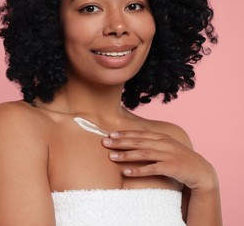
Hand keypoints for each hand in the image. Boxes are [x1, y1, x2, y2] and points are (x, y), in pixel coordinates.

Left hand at [101, 130, 217, 192]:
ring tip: (111, 157)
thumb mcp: (166, 147)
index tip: (110, 134)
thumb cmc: (179, 159)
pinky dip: (138, 170)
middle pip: (138, 141)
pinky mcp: (171, 167)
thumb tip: (132, 142)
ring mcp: (168, 155)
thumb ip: (151, 143)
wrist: (201, 171)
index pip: (139, 134)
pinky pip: (152, 168)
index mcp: (161, 137)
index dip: (124, 133)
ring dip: (126, 155)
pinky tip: (126, 172)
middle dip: (120, 142)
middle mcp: (164, 144)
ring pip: (143, 153)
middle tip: (104, 142)